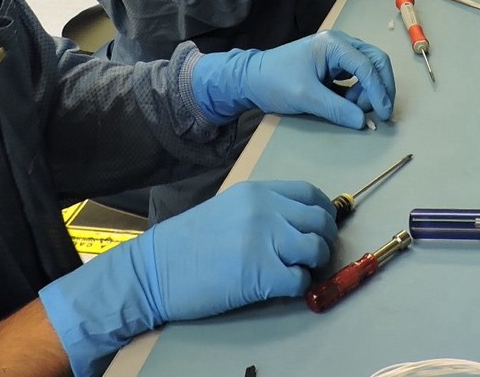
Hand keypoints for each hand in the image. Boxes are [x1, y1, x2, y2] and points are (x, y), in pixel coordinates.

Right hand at [39, 180, 334, 375]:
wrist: (155, 270)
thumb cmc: (187, 243)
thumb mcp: (228, 209)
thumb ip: (263, 210)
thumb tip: (300, 224)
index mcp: (256, 191)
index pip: (311, 194)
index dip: (325, 212)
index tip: (322, 227)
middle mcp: (265, 209)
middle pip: (321, 221)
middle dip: (325, 241)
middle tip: (311, 257)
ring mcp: (264, 240)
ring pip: (317, 249)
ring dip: (314, 265)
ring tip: (296, 272)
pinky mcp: (261, 274)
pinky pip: (301, 280)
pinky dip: (299, 288)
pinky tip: (281, 288)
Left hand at [191, 29, 395, 126]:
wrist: (251, 79)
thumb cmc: (275, 82)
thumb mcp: (305, 97)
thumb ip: (337, 109)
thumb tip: (365, 122)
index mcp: (333, 44)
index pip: (367, 65)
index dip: (379, 91)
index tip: (383, 115)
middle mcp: (339, 43)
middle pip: (376, 61)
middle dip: (381, 87)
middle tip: (381, 113)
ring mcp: (337, 53)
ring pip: (369, 68)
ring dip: (369, 90)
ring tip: (353, 109)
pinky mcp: (333, 65)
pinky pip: (357, 76)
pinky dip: (360, 91)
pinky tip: (350, 106)